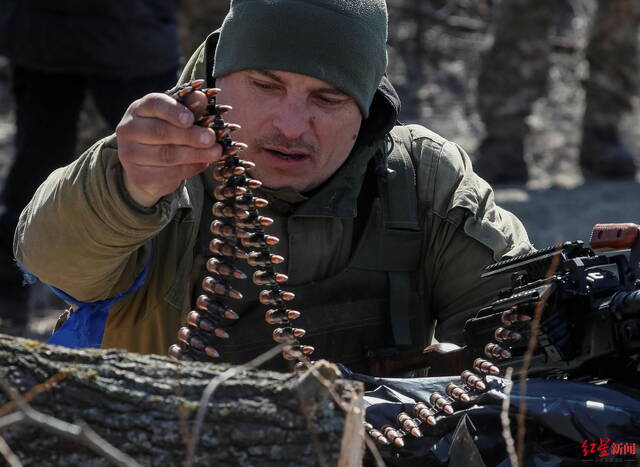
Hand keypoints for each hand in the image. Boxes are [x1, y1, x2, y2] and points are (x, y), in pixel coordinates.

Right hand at [116, 87, 221, 205]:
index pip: (154, 104)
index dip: (173, 111)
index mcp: (139, 108)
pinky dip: (189, 169)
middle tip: (211, 139)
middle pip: (160, 132)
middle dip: (190, 136)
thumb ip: (190, 106)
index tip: (191, 119)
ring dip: (195, 154)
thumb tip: (202, 98)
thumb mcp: (177, 117)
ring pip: (166, 155)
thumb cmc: (166, 132)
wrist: (146, 165)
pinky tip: (204, 164)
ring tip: (215, 153)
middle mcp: (129, 129)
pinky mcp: (137, 175)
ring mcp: (130, 154)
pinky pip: (167, 173)